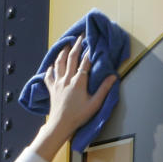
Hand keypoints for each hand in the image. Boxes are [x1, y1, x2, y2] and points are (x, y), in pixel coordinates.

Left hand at [32, 34, 116, 161]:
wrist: (60, 124)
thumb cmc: (79, 116)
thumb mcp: (95, 104)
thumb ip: (104, 89)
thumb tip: (113, 77)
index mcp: (78, 82)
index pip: (85, 63)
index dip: (89, 52)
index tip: (92, 43)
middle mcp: (67, 79)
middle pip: (71, 58)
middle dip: (76, 46)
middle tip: (80, 37)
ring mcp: (57, 83)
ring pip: (58, 63)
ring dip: (62, 53)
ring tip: (66, 45)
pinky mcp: (51, 89)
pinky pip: (49, 76)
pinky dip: (50, 69)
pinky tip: (51, 66)